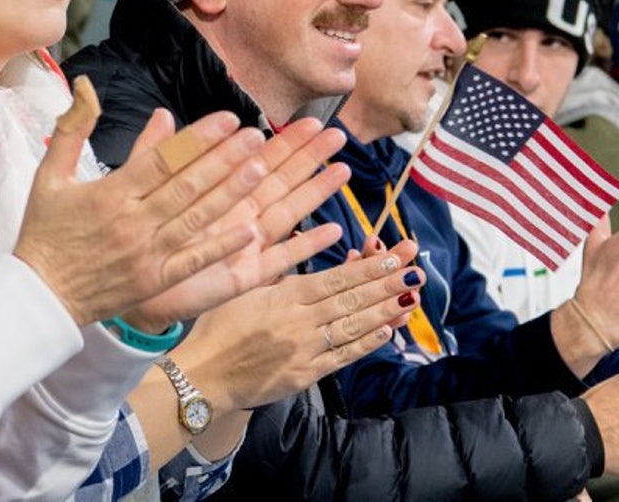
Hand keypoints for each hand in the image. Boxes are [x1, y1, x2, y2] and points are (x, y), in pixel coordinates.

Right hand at [14, 108, 339, 327]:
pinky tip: (250, 230)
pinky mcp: (154, 281)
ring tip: (261, 169)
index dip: (198, 138)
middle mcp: (132, 221)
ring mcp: (146, 254)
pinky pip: (193, 262)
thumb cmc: (45, 232)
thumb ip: (72, 129)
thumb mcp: (49, 175)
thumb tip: (86, 86)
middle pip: (187, 185)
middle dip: (225, 159)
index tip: (227, 118)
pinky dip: (221, 246)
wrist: (39, 296)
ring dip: (230, 194)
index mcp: (110, 193)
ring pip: (196, 219)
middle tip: (256, 136)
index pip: (162, 159)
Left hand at [125, 117, 353, 328]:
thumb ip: (159, 155)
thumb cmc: (145, 239)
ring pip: (288, 213)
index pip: (260, 160)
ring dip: (315, 193)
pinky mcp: (245, 276)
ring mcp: (247, 246)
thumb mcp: (147, 189)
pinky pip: (280, 260)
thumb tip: (162, 113)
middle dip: (310, 159)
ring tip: (341, 171)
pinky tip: (330, 231)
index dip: (286, 142)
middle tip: (337, 135)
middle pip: (282, 182)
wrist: (135, 286)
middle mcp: (240, 216)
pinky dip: (305, 246)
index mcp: (221, 193)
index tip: (311, 121)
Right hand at [174, 239, 423, 411]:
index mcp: (285, 295)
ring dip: (386, 310)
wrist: (203, 376)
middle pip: (352, 299)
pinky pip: (343, 356)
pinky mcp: (306, 375)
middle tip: (415, 268)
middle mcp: (299, 321)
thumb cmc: (217, 327)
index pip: (337, 278)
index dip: (369, 266)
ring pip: (353, 325)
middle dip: (387, 282)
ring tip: (411, 295)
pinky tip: (387, 330)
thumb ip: (276, 267)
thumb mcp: (242, 286)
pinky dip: (366, 342)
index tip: (395, 253)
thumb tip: (301, 241)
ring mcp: (305, 349)